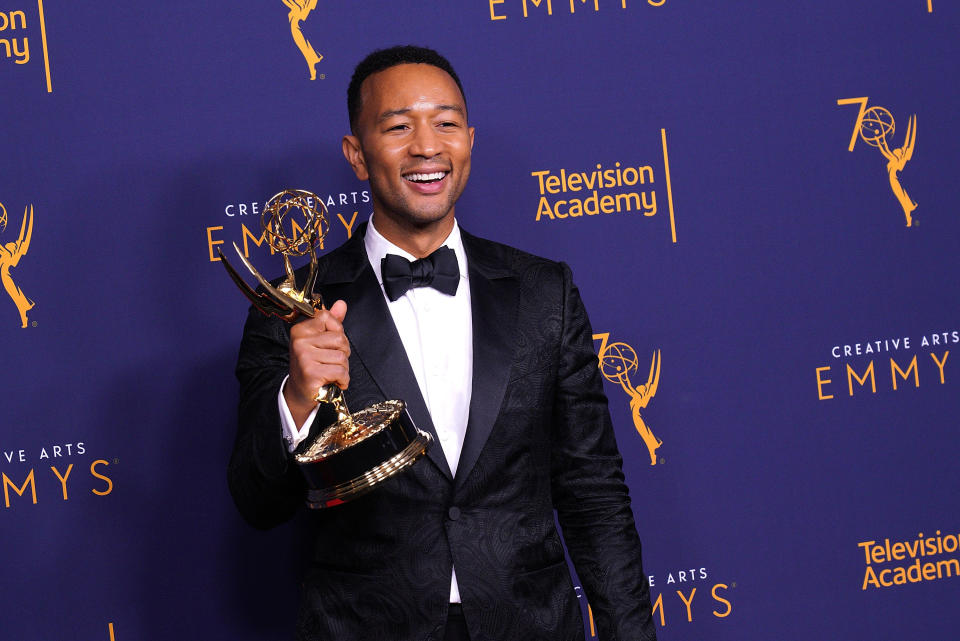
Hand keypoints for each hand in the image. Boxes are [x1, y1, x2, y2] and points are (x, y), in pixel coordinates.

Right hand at [284, 300, 349, 425]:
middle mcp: (300, 341)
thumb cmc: (312, 364)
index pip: (328, 317)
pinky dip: (343, 379)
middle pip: (339, 338)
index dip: (337, 331)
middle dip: (343, 352)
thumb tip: (341, 304)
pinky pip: (340, 371)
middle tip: (331, 362)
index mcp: (301, 329)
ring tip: (331, 372)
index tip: (330, 344)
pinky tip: (334, 382)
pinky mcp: (311, 372)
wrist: (300, 392)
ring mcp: (304, 356)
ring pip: (342, 356)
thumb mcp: (320, 340)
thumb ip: (332, 322)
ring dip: (343, 368)